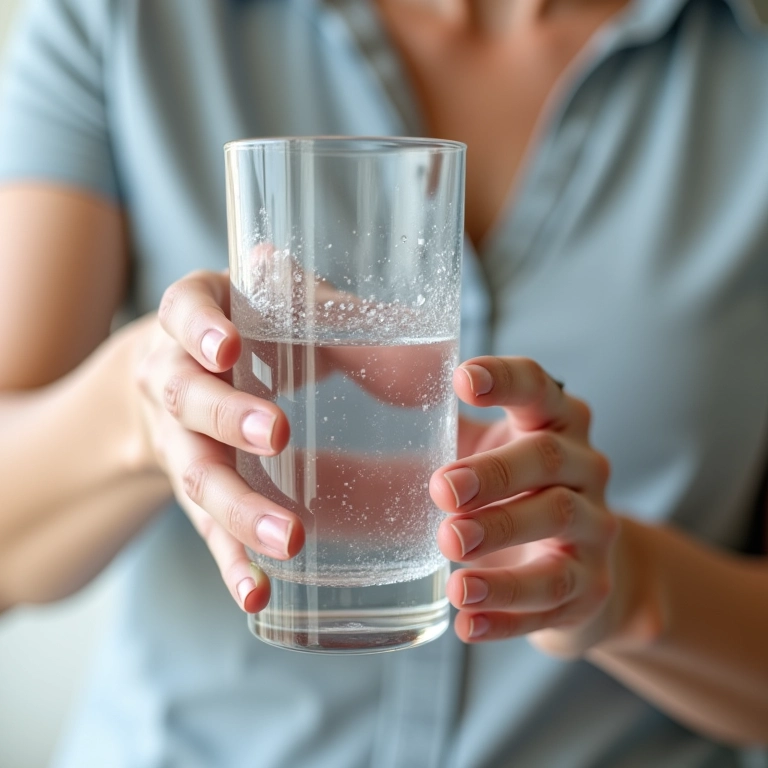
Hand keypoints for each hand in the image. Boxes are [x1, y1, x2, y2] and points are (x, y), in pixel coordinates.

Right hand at [134, 270, 303, 612]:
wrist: (175, 373)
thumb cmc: (243, 330)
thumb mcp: (273, 307)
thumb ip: (325, 310)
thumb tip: (417, 332)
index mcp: (192, 319)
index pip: (182, 311)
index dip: (199, 329)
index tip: (226, 348)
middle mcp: (174, 379)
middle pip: (188, 399)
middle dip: (227, 417)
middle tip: (274, 434)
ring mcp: (180, 442)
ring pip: (198, 476)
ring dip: (238, 508)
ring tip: (286, 538)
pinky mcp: (196, 494)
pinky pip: (209, 531)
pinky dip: (231, 563)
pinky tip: (258, 595)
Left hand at [430, 356, 618, 656]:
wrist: (577, 567)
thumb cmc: (516, 493)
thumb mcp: (486, 452)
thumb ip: (444, 429)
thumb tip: (360, 411)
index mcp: (556, 422)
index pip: (539, 387)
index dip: (506, 380)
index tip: (461, 379)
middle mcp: (586, 467)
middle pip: (547, 458)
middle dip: (494, 473)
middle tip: (441, 490)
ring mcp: (594, 528)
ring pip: (556, 522)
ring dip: (501, 536)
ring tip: (450, 554)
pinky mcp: (590, 588)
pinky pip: (553, 600)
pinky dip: (507, 613)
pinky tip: (466, 623)